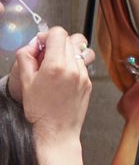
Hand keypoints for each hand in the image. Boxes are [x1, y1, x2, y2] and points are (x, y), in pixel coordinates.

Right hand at [8, 25, 91, 139]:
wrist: (56, 131)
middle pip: (70, 38)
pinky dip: (73, 64)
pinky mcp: (88, 82)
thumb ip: (26, 57)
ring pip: (79, 49)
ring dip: (67, 52)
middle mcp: (73, 68)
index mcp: (55, 65)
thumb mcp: (24, 81)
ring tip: (57, 64)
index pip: (58, 33)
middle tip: (46, 56)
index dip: (47, 36)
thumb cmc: (40, 111)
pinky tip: (63, 76)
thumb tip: (33, 44)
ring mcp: (83, 75)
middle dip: (56, 43)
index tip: (41, 46)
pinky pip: (82, 64)